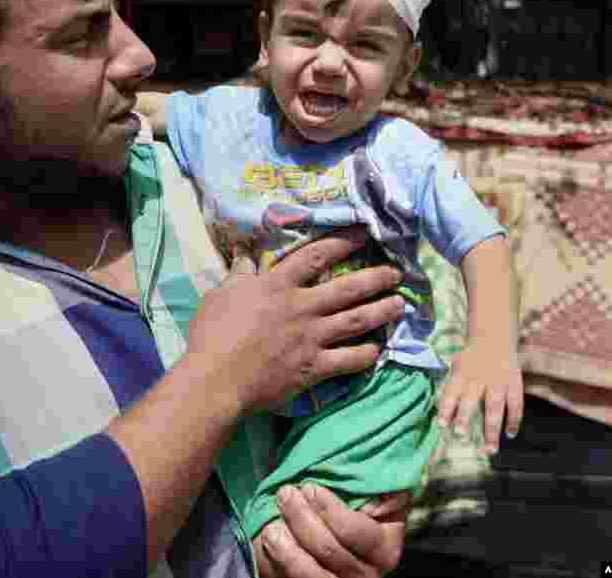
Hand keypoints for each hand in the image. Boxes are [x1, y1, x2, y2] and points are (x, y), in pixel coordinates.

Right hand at [186, 227, 404, 413]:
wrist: (216, 378)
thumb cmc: (212, 334)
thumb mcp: (220, 294)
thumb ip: (238, 274)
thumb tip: (244, 254)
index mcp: (278, 285)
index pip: (316, 256)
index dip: (342, 242)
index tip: (363, 233)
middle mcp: (301, 307)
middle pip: (347, 288)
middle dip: (375, 277)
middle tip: (396, 272)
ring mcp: (311, 338)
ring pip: (356, 320)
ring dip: (381, 311)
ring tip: (400, 304)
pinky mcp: (314, 368)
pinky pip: (349, 360)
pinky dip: (366, 354)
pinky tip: (378, 349)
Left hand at [254, 484, 409, 577]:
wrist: (325, 522)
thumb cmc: (346, 500)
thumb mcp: (365, 491)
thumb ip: (369, 484)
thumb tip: (367, 478)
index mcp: (384, 546)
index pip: (355, 532)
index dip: (329, 509)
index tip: (309, 486)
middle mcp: (367, 572)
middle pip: (328, 549)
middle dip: (301, 518)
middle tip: (285, 493)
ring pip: (309, 572)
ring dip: (285, 546)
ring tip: (271, 524)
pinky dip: (274, 562)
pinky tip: (268, 540)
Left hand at [437, 339, 523, 453]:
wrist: (495, 337)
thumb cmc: (471, 359)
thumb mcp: (457, 366)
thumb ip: (453, 387)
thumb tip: (443, 413)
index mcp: (462, 372)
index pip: (451, 391)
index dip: (445, 407)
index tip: (440, 425)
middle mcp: (479, 377)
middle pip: (471, 399)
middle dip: (465, 417)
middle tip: (459, 434)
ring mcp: (499, 381)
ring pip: (495, 407)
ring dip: (492, 429)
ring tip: (490, 450)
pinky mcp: (514, 383)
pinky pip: (516, 405)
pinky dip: (514, 420)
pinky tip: (510, 435)